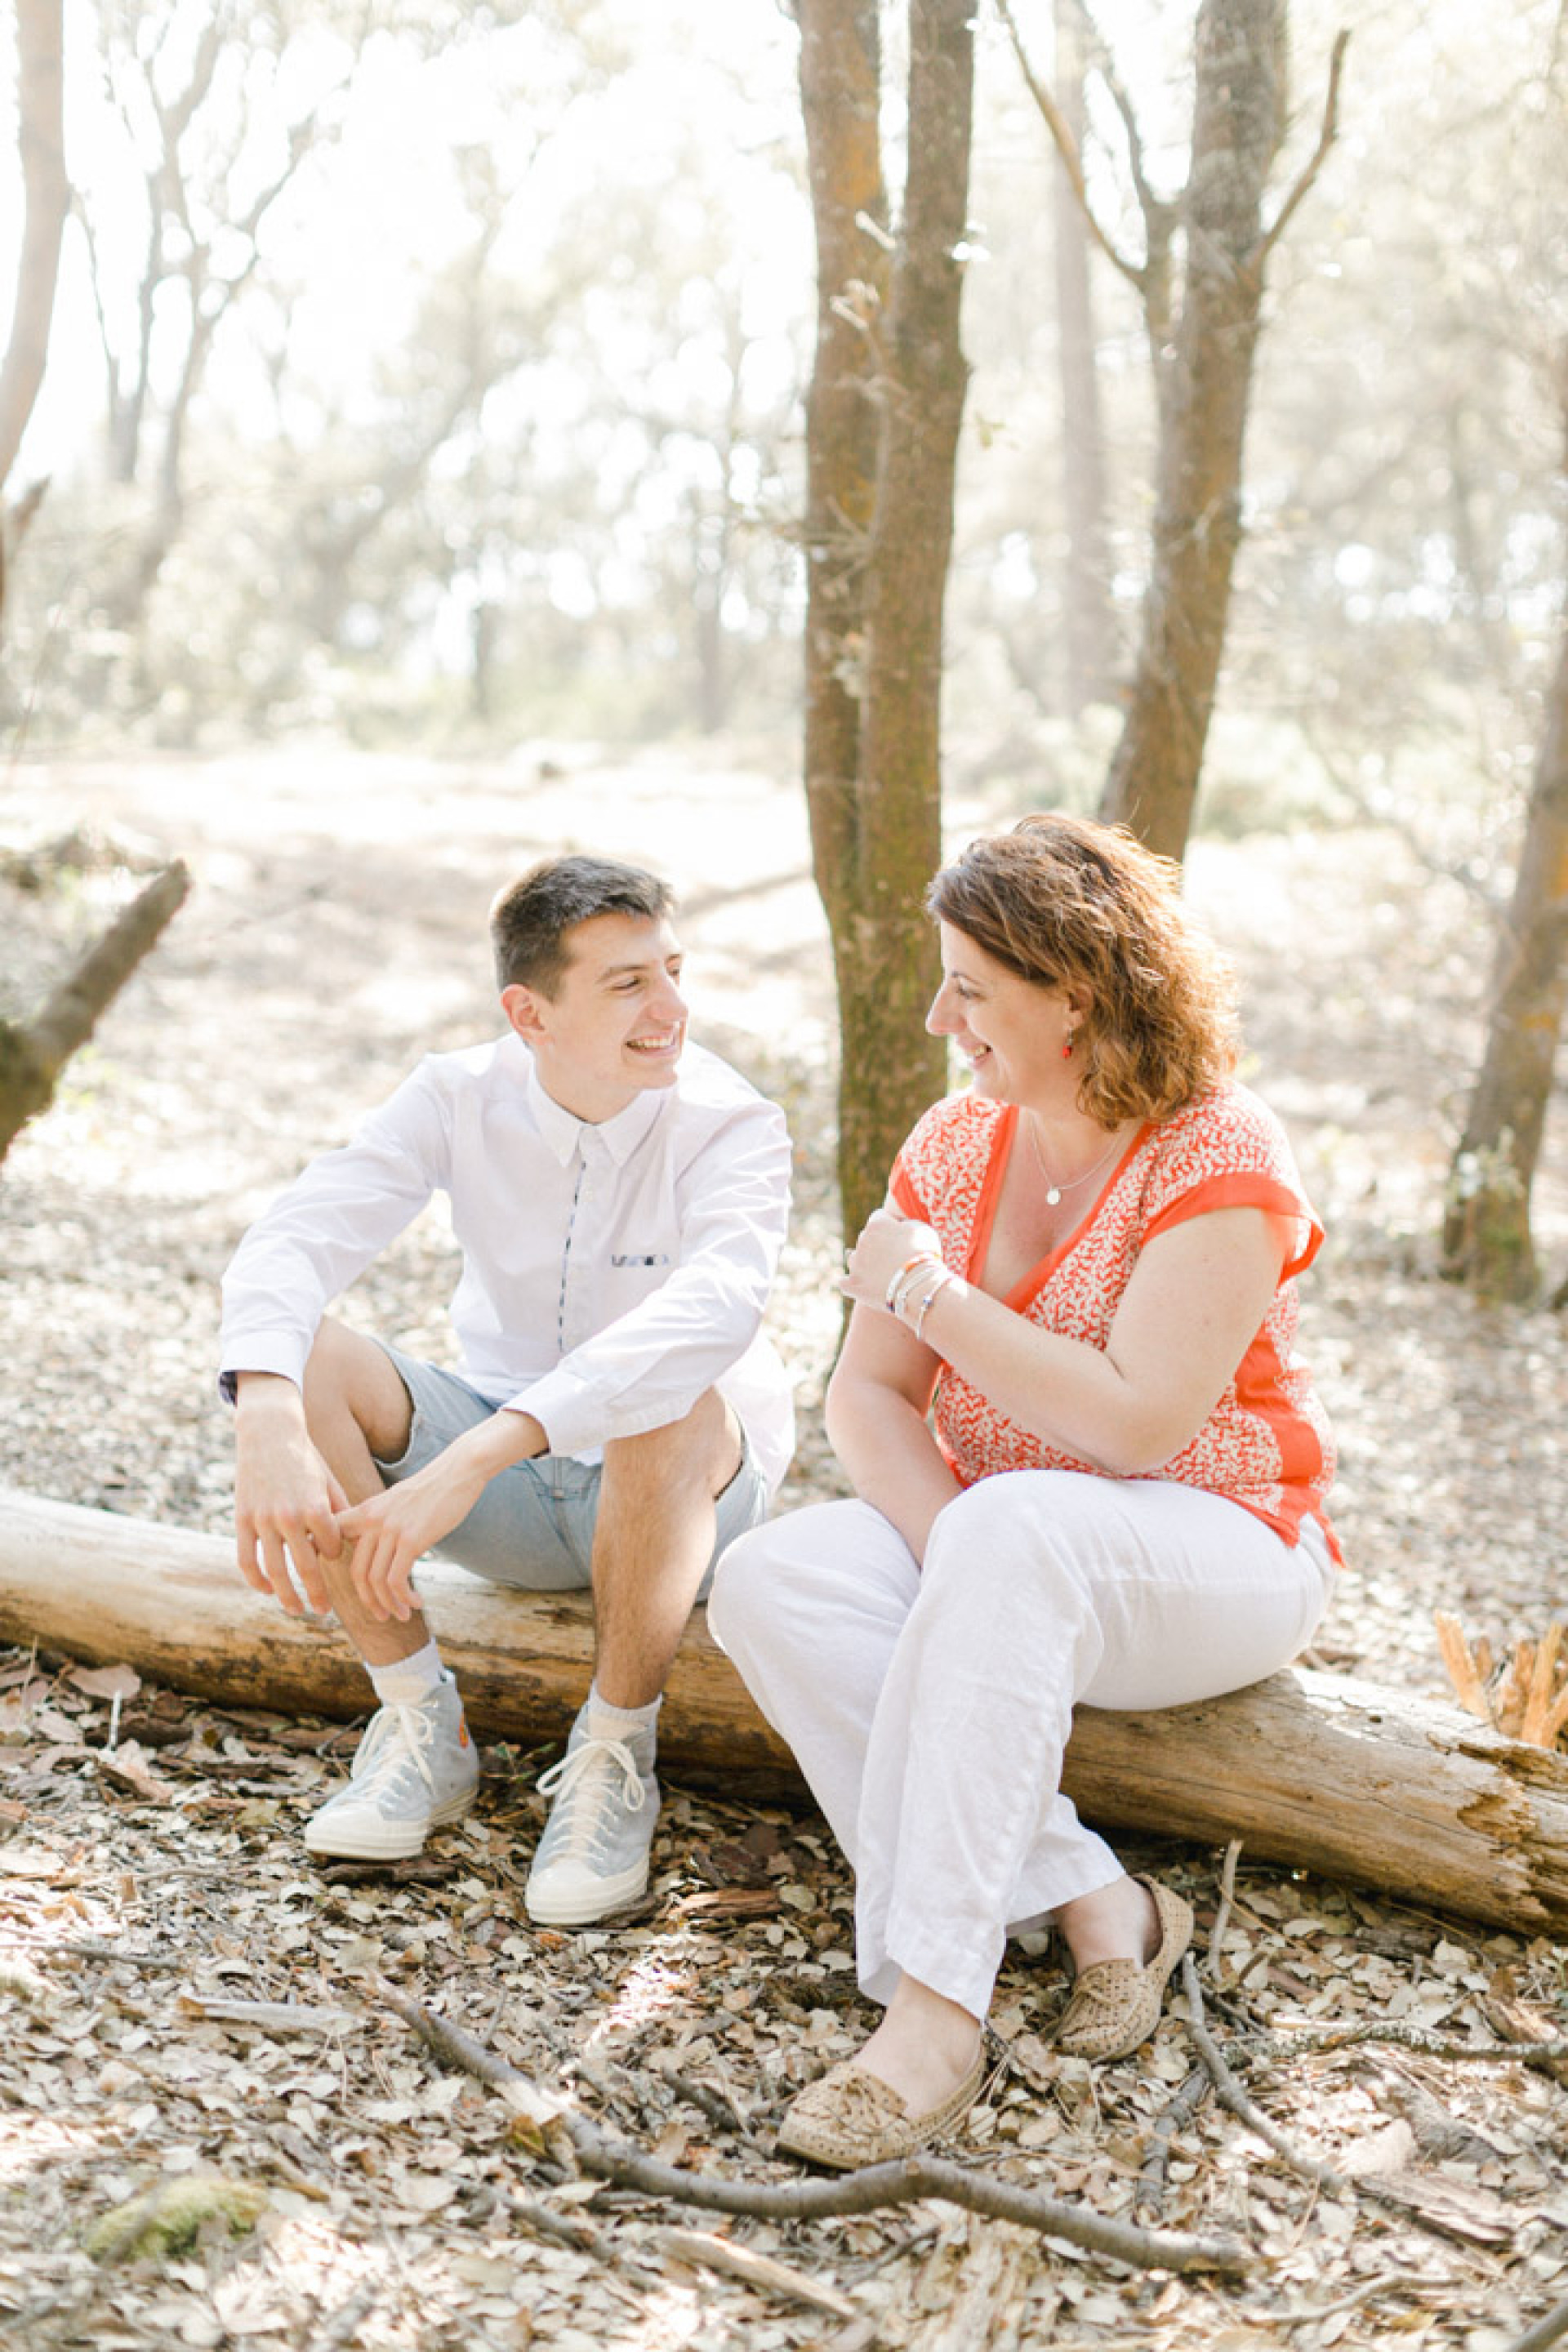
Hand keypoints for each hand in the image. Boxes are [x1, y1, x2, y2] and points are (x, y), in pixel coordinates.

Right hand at [234, 1394, 346, 1618]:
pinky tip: (266, 1590)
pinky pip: (246, 1560)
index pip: (330, 1548)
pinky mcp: (242, 1520)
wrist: (268, 1432)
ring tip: (296, 1610)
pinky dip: (255, 1580)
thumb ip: (338, 1511)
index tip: (331, 1552)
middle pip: (305, 1568)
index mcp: (315, 1507)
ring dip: (286, 1595)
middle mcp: (289, 1517)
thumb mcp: (327, 1480)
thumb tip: (347, 1542)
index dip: (333, 1553)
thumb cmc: (303, 1457)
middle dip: (316, 1594)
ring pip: (274, 1571)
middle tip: (323, 1611)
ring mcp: (262, 1520)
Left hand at [336, 1450, 487, 1623]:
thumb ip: (380, 1520)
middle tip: (382, 1615)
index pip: (332, 1535)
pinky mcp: (412, 1539)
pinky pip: (397, 1580)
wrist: (460, 1469)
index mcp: (366, 1510)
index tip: (323, 1576)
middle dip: (368, 1600)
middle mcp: (373, 1520)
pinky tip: (416, 1603)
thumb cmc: (433, 1487)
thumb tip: (375, 1545)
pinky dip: (404, 1598)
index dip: (321, 1555)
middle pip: (357, 1572)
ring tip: (402, 1615)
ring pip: (376, 1581)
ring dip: (389, 1605)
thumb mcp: (397, 1500)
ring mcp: (391, 1530)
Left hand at [841, 1208, 943, 1309]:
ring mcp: (856, 1264)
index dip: (890, 1226)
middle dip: (877, 1245)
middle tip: (894, 1258)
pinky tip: (862, 1286)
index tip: (900, 1236)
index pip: (879, 1218)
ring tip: (880, 1274)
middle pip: (866, 1238)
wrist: (919, 1288)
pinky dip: (852, 1284)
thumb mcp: (923, 1230)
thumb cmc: (925, 1257)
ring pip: (854, 1258)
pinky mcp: (853, 1285)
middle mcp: (862, 1241)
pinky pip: (844, 1282)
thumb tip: (899, 1226)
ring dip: (863, 1263)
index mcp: (878, 1224)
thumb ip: (907, 1223)